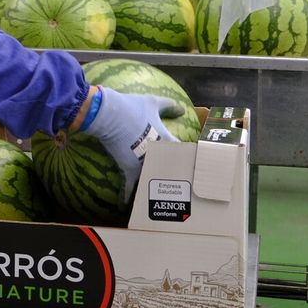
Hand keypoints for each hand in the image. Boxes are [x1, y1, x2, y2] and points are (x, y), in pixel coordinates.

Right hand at [80, 86, 181, 202]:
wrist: (110, 115)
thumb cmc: (132, 107)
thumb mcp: (153, 102)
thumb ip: (168, 106)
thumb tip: (182, 109)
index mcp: (166, 140)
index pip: (184, 151)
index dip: (192, 157)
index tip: (197, 164)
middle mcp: (158, 156)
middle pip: (172, 170)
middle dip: (177, 177)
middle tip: (183, 185)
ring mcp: (144, 165)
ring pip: (154, 180)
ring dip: (156, 188)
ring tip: (160, 197)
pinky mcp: (129, 170)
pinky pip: (129, 187)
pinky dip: (127, 196)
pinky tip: (125, 206)